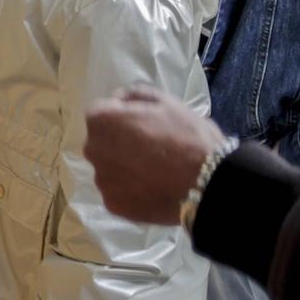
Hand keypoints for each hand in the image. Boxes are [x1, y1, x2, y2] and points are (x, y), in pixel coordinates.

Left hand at [85, 87, 227, 224]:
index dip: (124, 116)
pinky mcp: (112, 205)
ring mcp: (101, 180)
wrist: (207, 184)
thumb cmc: (187, 136)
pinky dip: (131, 191)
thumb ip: (133, 95)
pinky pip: (118, 192)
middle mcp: (92, 150)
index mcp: (100, 120)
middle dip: (120, 142)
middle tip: (151, 148)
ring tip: (154, 172)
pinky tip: (153, 189)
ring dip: (124, 167)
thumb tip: (117, 100)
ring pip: (110, 168)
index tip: (145, 124)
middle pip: (103, 142)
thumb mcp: (165, 101)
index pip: (102, 112)